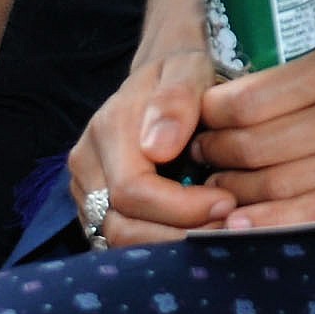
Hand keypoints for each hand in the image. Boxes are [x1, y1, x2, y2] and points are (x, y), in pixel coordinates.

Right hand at [66, 44, 236, 246]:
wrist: (162, 74)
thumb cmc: (182, 71)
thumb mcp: (188, 69)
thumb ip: (176, 101)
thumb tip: (159, 149)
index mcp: (107, 130)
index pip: (133, 190)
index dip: (181, 207)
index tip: (228, 201)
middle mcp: (86, 164)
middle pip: (121, 225)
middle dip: (178, 233)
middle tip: (228, 225)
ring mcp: (86, 189)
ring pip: (117, 240)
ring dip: (170, 244)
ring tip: (216, 231)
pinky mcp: (95, 207)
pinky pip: (120, 239)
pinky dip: (159, 244)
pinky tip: (196, 233)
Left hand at [191, 0, 314, 228]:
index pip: (247, 100)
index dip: (208, 112)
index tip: (198, 112)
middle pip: (249, 149)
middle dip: (209, 154)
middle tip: (196, 151)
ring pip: (272, 188)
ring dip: (228, 191)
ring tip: (212, 184)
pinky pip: (313, 219)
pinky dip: (267, 225)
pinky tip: (236, 226)